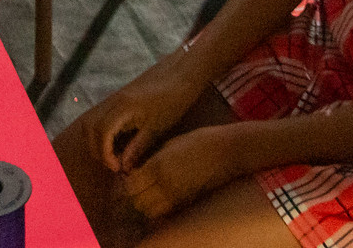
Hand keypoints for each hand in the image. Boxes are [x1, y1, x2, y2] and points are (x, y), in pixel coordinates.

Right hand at [89, 59, 208, 172]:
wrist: (180, 76)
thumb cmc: (172, 102)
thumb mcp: (157, 128)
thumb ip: (137, 148)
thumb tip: (123, 167)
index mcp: (123, 107)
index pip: (101, 133)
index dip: (105, 154)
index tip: (118, 168)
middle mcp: (113, 101)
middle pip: (89, 128)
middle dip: (97, 150)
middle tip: (115, 165)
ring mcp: (113, 98)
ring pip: (90, 122)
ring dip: (96, 142)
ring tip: (114, 156)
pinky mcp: (117, 99)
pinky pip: (99, 117)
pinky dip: (101, 133)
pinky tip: (117, 144)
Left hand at [124, 126, 239, 220]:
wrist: (226, 150)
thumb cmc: (200, 141)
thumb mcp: (171, 144)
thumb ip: (153, 159)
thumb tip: (138, 170)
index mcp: (158, 164)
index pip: (131, 184)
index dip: (126, 184)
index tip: (129, 177)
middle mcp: (165, 182)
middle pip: (137, 201)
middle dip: (132, 197)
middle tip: (135, 188)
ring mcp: (177, 194)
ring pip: (150, 211)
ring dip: (144, 205)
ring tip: (147, 194)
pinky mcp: (187, 200)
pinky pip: (165, 211)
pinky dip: (158, 209)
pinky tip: (160, 198)